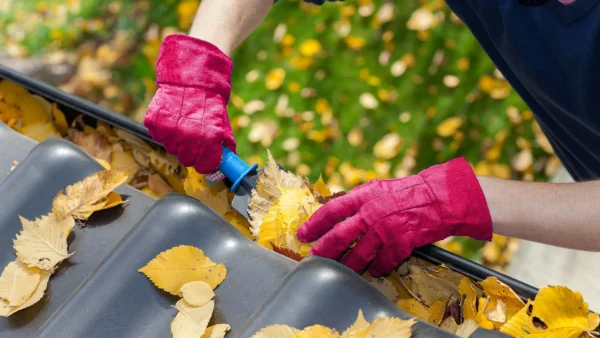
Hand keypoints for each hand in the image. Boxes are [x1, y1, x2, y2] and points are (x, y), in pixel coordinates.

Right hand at [144, 34, 235, 177]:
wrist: (191, 77)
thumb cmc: (209, 102)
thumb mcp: (222, 123)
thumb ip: (225, 145)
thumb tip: (227, 164)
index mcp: (208, 140)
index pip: (204, 166)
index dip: (206, 163)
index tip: (206, 157)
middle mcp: (188, 138)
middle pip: (186, 160)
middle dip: (191, 152)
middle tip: (193, 138)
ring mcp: (169, 131)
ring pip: (171, 149)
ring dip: (177, 141)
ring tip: (183, 124)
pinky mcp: (154, 123)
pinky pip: (158, 136)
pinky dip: (164, 130)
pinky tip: (172, 118)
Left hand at [296, 157, 491, 276]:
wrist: (440, 196)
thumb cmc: (408, 191)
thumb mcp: (379, 188)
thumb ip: (359, 200)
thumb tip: (338, 212)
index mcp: (364, 195)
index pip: (331, 210)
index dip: (314, 224)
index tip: (303, 234)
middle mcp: (372, 212)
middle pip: (340, 236)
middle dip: (324, 250)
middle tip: (314, 258)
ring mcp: (386, 229)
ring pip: (360, 254)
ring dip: (349, 265)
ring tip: (341, 270)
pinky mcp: (402, 242)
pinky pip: (383, 262)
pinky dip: (377, 268)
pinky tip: (374, 271)